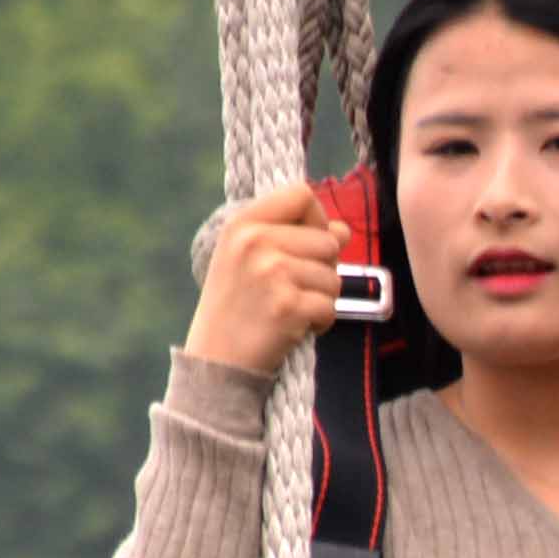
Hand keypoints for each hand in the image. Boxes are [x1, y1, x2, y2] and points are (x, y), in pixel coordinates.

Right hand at [183, 182, 346, 372]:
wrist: (215, 362)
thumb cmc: (235, 309)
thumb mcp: (249, 260)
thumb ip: (294, 237)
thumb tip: (343, 230)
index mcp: (242, 224)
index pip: (301, 194)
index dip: (316, 218)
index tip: (305, 244)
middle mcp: (255, 242)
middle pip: (327, 239)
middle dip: (322, 268)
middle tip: (291, 290)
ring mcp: (272, 273)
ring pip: (333, 276)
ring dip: (321, 299)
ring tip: (289, 309)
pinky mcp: (288, 306)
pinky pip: (330, 307)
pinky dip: (320, 322)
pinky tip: (295, 328)